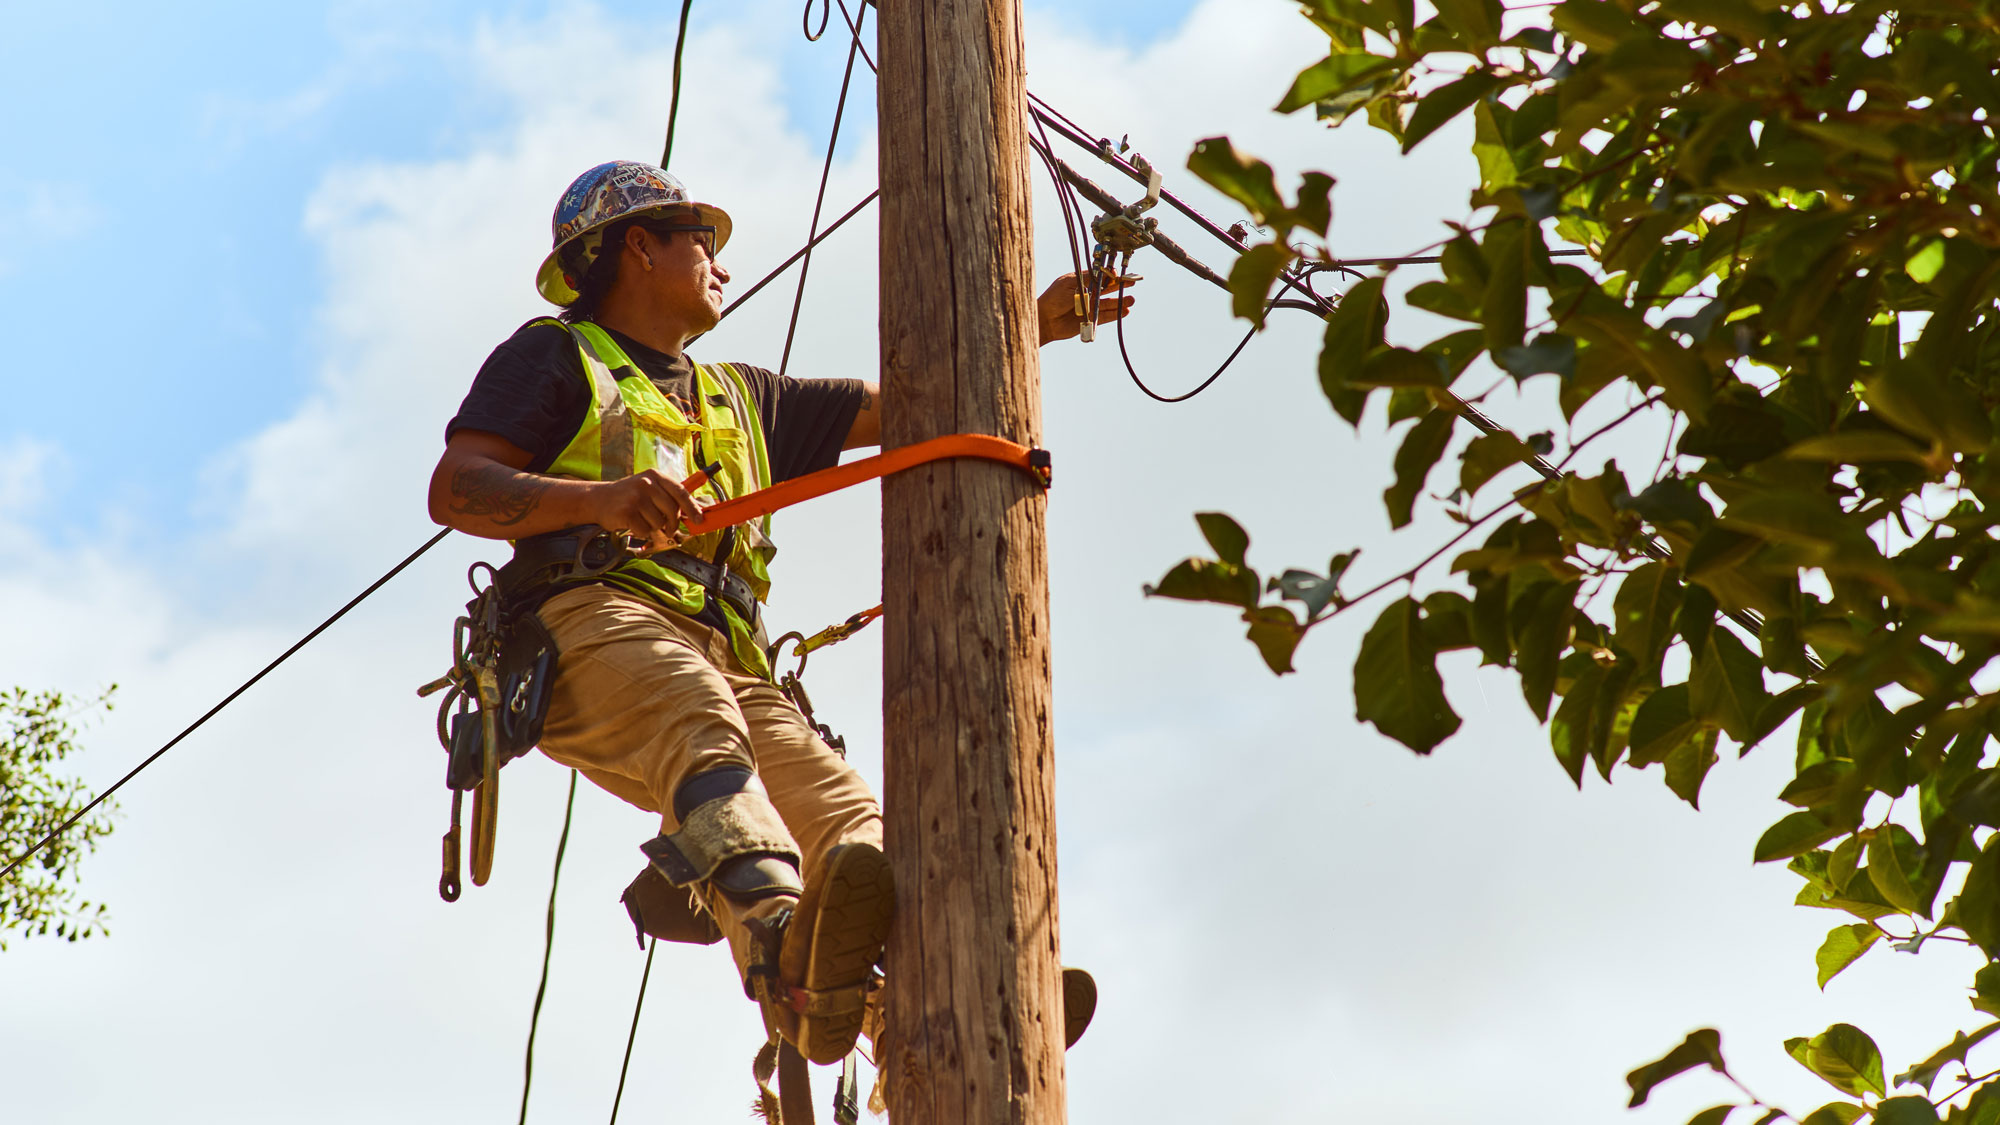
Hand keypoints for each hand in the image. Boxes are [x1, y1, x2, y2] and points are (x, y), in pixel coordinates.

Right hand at [588, 470, 706, 548]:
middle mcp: (646, 484)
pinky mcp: (627, 512)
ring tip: (641, 518)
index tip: (699, 519)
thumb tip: (693, 512)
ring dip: (652, 526)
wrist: (599, 499)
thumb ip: (669, 496)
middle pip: (672, 511)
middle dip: (672, 524)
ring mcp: (636, 498)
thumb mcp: (649, 487)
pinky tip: (632, 523)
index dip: (693, 508)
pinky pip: (645, 530)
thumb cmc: (628, 495)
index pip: (681, 492)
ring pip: (659, 523)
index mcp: (655, 476)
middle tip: (668, 529)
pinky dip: (641, 531)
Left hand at [1037, 270, 1137, 344]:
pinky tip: (1124, 311)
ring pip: (1108, 303)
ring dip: (1120, 301)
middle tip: (1132, 283)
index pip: (1099, 276)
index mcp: (1081, 282)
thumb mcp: (1070, 283)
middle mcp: (1087, 293)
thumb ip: (1087, 279)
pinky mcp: (1090, 320)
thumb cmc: (1053, 299)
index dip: (1109, 275)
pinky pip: (1105, 316)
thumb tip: (1104, 273)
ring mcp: (1089, 307)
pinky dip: (1115, 314)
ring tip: (1131, 300)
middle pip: (1107, 289)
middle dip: (1120, 286)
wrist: (1045, 319)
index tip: (1117, 274)